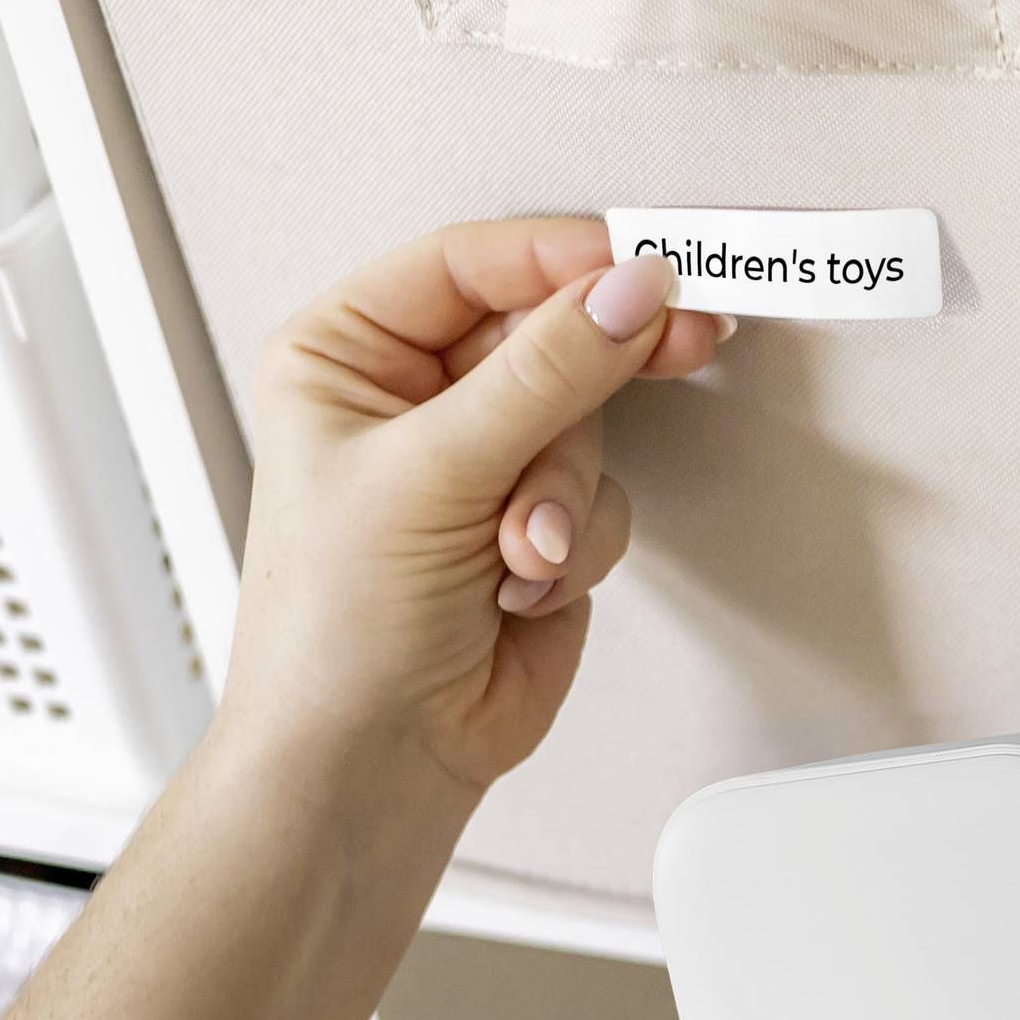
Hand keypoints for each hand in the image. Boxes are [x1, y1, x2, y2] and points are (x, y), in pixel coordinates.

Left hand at [220, 218, 729, 794]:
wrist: (373, 761)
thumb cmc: (337, 625)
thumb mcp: (432, 470)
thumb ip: (544, 373)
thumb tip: (628, 293)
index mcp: (347, 356)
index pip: (468, 266)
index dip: (557, 259)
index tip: (641, 264)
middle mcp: (414, 402)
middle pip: (545, 335)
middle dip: (589, 375)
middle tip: (683, 338)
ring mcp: (484, 466)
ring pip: (585, 424)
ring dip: (564, 491)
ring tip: (521, 548)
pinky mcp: (542, 528)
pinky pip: (604, 495)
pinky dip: (578, 543)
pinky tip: (525, 585)